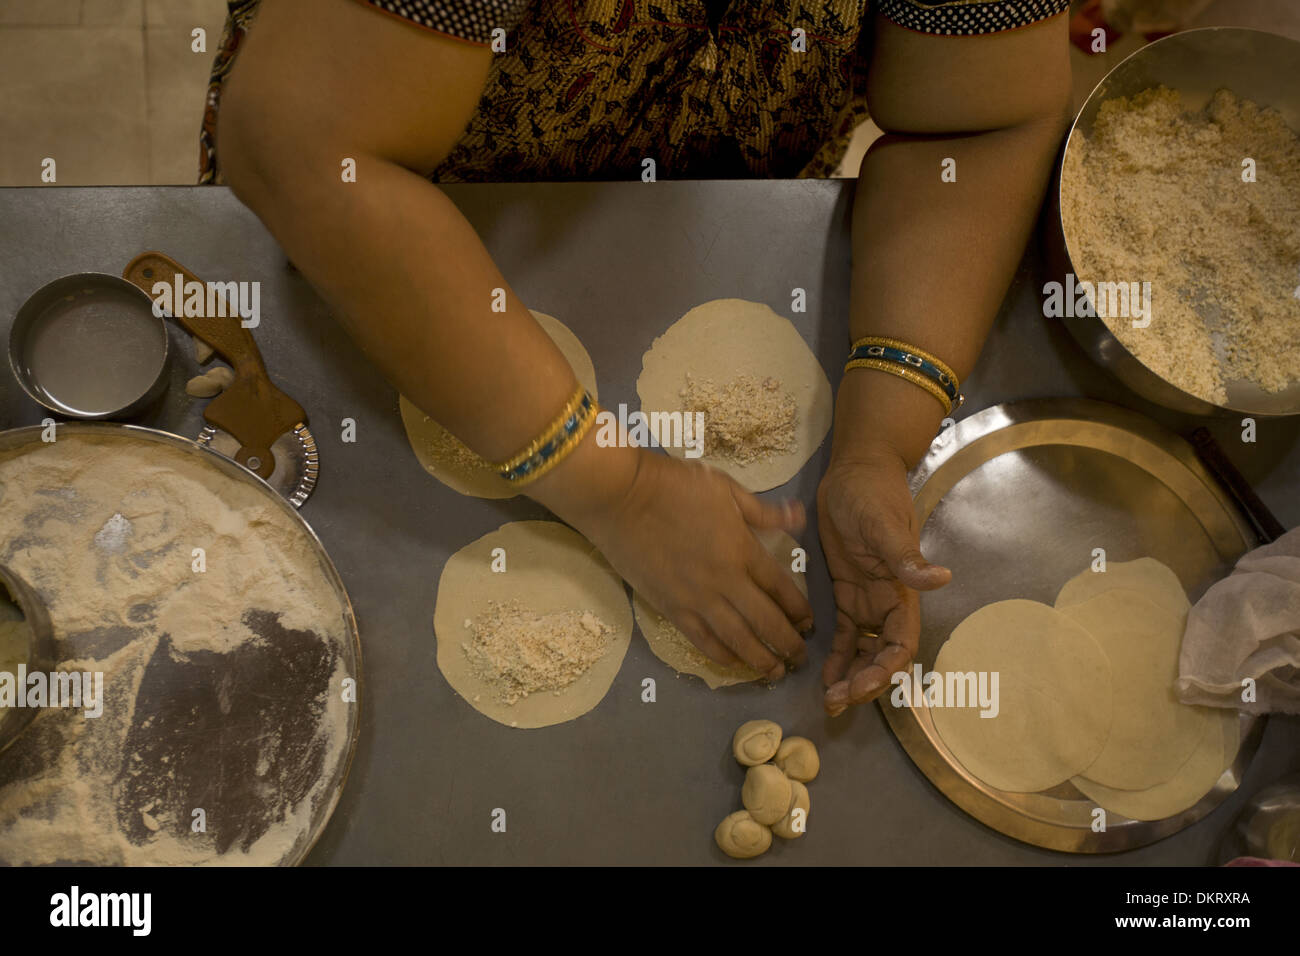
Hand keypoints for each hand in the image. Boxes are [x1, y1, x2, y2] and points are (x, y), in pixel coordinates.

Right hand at [578, 449, 813, 680]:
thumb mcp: (726, 488)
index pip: (781, 588)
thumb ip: (763, 510)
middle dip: (788, 644)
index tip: (810, 624)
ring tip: (775, 673)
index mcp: (743, 549)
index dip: (799, 610)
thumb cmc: (674, 485)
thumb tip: (800, 518)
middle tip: (801, 660)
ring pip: (738, 640)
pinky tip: (734, 665)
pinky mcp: (670, 609)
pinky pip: (702, 641)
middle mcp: (725, 581)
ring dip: (760, 660)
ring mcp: (696, 599)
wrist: (621, 497)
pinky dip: (722, 656)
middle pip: (766, 622)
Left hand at [817, 447, 950, 715]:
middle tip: (835, 702)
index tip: (863, 686)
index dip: (886, 670)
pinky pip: (845, 635)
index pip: (901, 644)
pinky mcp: (846, 594)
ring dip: (850, 677)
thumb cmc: (872, 494)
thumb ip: (906, 556)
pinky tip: (822, 675)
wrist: (856, 471)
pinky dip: (837, 657)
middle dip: (864, 683)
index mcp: (901, 591)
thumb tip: (941, 580)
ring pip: (863, 652)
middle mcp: (887, 603)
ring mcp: (866, 600)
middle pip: (881, 657)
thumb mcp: (885, 524)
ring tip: (828, 700)